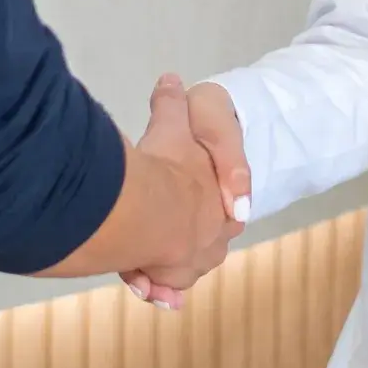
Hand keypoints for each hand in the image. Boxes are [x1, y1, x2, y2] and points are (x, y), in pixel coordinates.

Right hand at [123, 79, 250, 308]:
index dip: (201, 205)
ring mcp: (193, 264)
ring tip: (146, 262)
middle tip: (161, 234)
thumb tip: (170, 80)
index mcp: (225, 208)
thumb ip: (171, 105)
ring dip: (165, 268)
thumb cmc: (167, 169)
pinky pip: (162, 287)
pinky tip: (141, 283)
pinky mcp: (168, 282)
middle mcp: (213, 241)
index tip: (182, 198)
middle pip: (200, 245)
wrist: (155, 213)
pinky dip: (154, 286)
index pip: (224, 211)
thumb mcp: (171, 127)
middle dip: (181, 243)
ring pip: (179, 269)